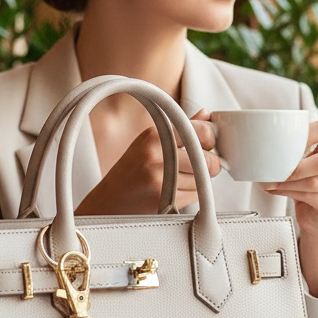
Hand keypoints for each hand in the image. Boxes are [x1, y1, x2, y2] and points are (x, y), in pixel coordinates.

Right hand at [75, 109, 219, 215]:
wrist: (106, 203)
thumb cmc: (130, 173)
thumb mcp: (149, 144)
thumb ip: (180, 129)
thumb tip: (206, 114)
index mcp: (154, 134)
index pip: (201, 131)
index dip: (211, 140)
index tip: (208, 146)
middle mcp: (156, 154)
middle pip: (208, 160)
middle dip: (209, 166)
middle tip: (198, 167)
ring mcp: (159, 177)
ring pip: (203, 181)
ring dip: (199, 183)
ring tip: (178, 182)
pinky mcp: (162, 199)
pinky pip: (194, 197)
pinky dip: (190, 196)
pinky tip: (174, 194)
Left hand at [263, 120, 317, 296]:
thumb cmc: (309, 182)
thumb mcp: (305, 161)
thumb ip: (294, 150)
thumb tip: (260, 144)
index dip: (304, 133)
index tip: (285, 141)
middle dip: (295, 167)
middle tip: (276, 170)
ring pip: (313, 182)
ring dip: (287, 183)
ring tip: (270, 182)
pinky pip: (310, 197)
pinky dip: (288, 193)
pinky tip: (276, 190)